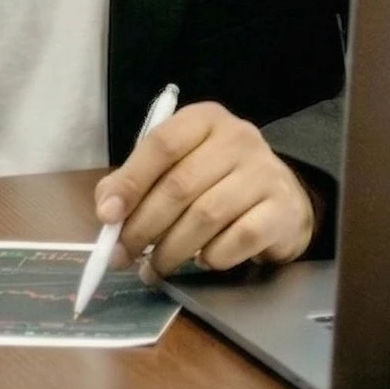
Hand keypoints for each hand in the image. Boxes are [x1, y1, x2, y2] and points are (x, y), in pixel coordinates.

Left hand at [92, 101, 313, 279]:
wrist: (282, 199)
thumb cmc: (218, 181)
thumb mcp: (177, 168)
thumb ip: (138, 182)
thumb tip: (107, 212)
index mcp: (205, 119)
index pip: (161, 144)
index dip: (130, 181)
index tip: (107, 216)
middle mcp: (238, 138)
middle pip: (180, 186)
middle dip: (143, 227)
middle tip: (123, 256)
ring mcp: (264, 172)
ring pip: (206, 216)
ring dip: (171, 250)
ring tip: (155, 268)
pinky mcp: (281, 209)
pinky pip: (238, 239)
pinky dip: (213, 257)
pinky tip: (203, 261)